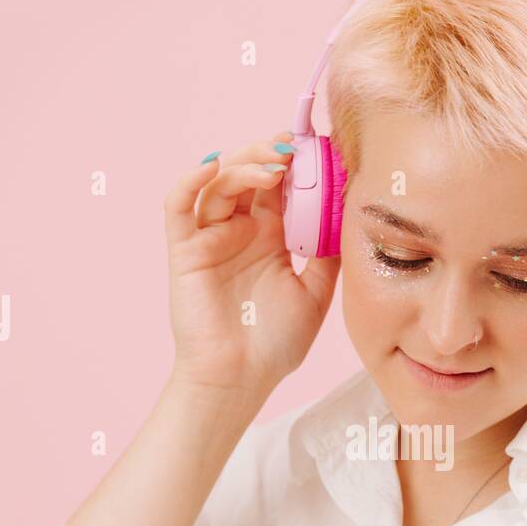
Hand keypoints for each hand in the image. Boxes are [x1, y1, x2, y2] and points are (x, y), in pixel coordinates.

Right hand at [163, 132, 341, 397]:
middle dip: (270, 154)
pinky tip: (214, 167)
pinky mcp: (185, 249)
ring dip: (243, 165)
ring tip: (271, 166)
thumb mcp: (316, 294)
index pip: (281, 186)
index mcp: (271, 238)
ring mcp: (210, 237)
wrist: (241, 379)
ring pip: (218, 182)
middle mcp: (240, 231)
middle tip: (293, 147)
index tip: (319, 146)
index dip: (295, 163)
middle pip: (249, 174)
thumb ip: (327, 255)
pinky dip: (191, 180)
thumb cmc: (274, 345)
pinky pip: (178, 205)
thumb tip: (348, 214)